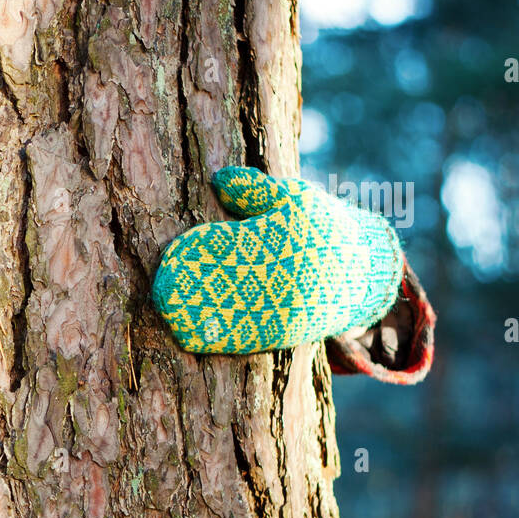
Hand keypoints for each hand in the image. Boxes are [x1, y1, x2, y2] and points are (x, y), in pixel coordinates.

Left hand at [152, 166, 402, 354]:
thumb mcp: (293, 198)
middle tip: (159, 292)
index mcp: (282, 239)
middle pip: (227, 283)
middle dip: (191, 288)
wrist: (360, 274)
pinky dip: (213, 337)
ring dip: (195, 317)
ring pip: (232, 315)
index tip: (170, 257)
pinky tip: (185, 335)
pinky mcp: (283, 332)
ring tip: (166, 314)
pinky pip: (244, 337)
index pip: (230, 244)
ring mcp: (284, 308)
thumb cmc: (319, 227)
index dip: (196, 252)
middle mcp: (283, 277)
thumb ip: (254, 189)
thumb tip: (219, 180)